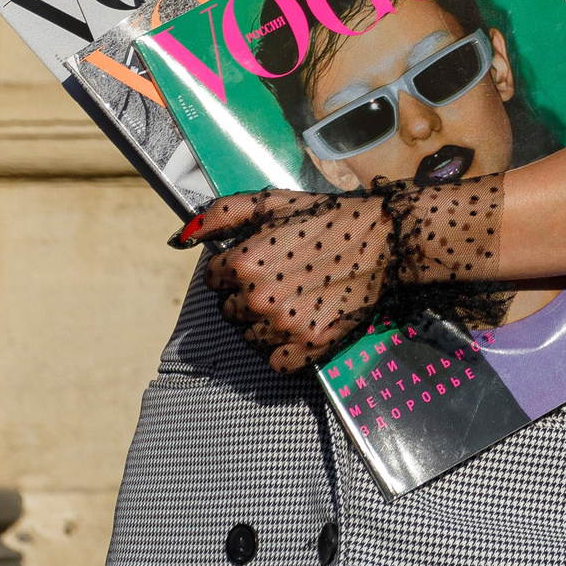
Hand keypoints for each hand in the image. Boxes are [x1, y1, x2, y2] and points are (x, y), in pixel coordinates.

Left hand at [193, 188, 389, 371]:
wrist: (385, 238)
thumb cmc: (328, 217)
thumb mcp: (272, 203)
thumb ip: (221, 215)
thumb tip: (181, 236)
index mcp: (244, 262)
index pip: (213, 279)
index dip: (235, 269)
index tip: (263, 262)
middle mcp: (258, 297)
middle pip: (229, 310)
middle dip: (248, 296)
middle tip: (283, 279)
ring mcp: (284, 325)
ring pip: (250, 337)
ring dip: (264, 324)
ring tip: (295, 300)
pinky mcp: (309, 346)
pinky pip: (276, 362)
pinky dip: (284, 350)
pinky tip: (301, 325)